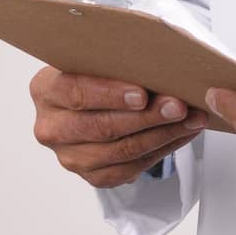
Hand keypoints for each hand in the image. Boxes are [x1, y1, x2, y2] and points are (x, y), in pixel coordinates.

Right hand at [30, 67, 209, 188]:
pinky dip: (161, 150)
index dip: (110, 94)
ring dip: (162, 135)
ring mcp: (69, 157)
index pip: (76, 92)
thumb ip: (114, 58)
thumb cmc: (97, 74)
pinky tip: (181, 134)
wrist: (94, 101)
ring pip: (121, 151)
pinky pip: (131, 168)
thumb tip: (156, 58)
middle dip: (147, 117)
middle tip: (177, 106)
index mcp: (45, 90)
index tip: (143, 94)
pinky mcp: (92, 176)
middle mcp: (51, 127)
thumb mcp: (96, 58)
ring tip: (190, 119)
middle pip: (102, 127)